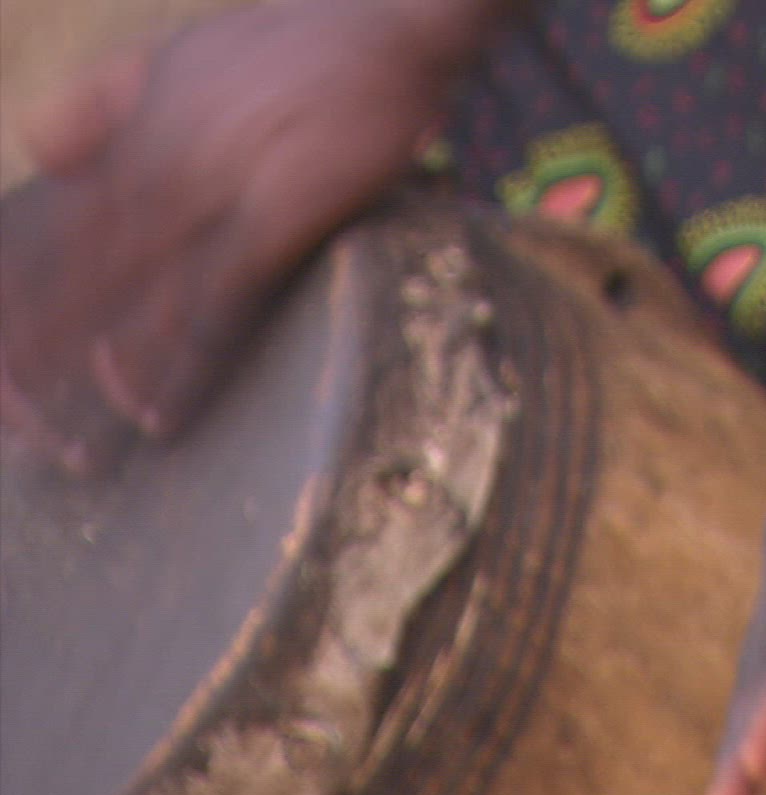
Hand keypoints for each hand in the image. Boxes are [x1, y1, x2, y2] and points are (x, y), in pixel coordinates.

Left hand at [0, 0, 482, 470]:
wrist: (383, 24)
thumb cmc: (292, 44)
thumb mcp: (173, 54)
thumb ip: (100, 100)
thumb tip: (36, 152)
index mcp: (128, 128)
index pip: (51, 218)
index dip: (18, 284)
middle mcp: (159, 159)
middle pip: (78, 265)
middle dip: (40, 339)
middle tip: (13, 408)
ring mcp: (218, 187)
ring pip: (137, 294)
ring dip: (103, 368)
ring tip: (73, 437)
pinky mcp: (278, 212)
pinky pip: (218, 303)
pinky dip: (187, 361)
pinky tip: (166, 410)